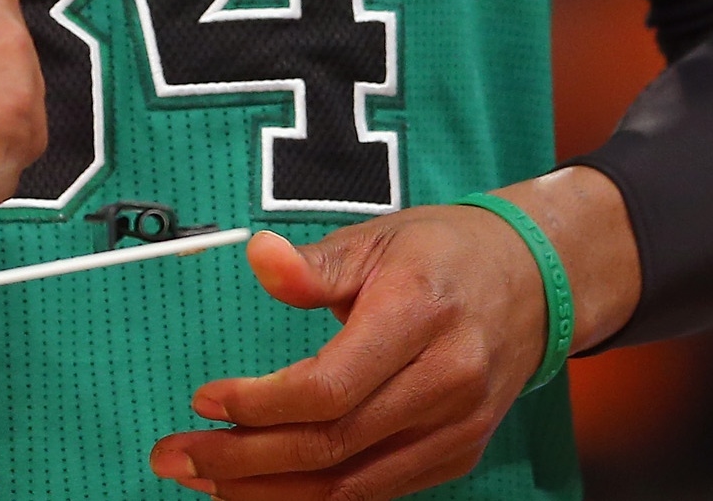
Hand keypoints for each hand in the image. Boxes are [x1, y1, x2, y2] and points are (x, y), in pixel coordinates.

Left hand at [149, 169, 638, 500]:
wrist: (536, 283)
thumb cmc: (442, 253)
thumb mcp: (378, 238)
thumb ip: (315, 264)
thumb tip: (257, 258)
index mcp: (418, 317)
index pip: (329, 388)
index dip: (259, 404)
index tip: (205, 400)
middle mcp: (445, 382)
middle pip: (332, 445)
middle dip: (245, 460)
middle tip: (177, 458)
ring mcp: (456, 429)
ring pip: (352, 485)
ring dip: (271, 492)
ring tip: (206, 482)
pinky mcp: (457, 455)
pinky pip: (377, 491)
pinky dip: (317, 498)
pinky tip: (266, 489)